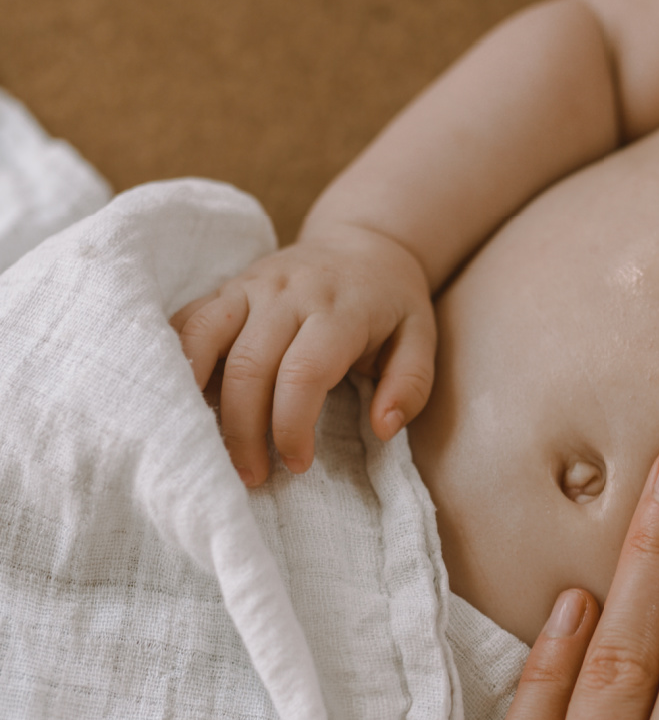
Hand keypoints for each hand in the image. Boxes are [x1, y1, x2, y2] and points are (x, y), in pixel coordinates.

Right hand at [172, 227, 435, 484]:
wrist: (363, 244)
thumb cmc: (392, 304)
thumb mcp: (421, 339)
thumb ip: (410, 385)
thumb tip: (383, 428)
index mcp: (338, 310)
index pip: (302, 374)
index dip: (291, 427)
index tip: (297, 465)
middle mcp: (288, 293)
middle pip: (248, 367)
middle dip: (244, 431)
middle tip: (251, 476)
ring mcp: (250, 286)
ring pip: (204, 341)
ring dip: (195, 400)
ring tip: (205, 448)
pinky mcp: (225, 287)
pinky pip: (186, 322)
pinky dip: (176, 363)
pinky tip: (180, 405)